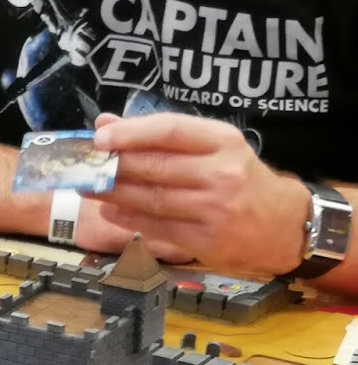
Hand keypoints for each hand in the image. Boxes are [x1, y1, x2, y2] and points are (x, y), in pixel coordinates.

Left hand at [86, 113, 308, 275]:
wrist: (281, 224)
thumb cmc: (239, 179)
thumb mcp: (212, 148)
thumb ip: (161, 137)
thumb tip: (106, 124)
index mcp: (224, 142)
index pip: (171, 131)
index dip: (131, 133)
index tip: (100, 136)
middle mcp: (221, 173)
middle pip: (155, 167)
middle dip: (114, 166)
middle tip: (83, 165)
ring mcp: (213, 209)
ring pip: (151, 199)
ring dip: (112, 193)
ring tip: (87, 185)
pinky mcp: (204, 240)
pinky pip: (156, 227)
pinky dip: (127, 218)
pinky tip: (108, 209)